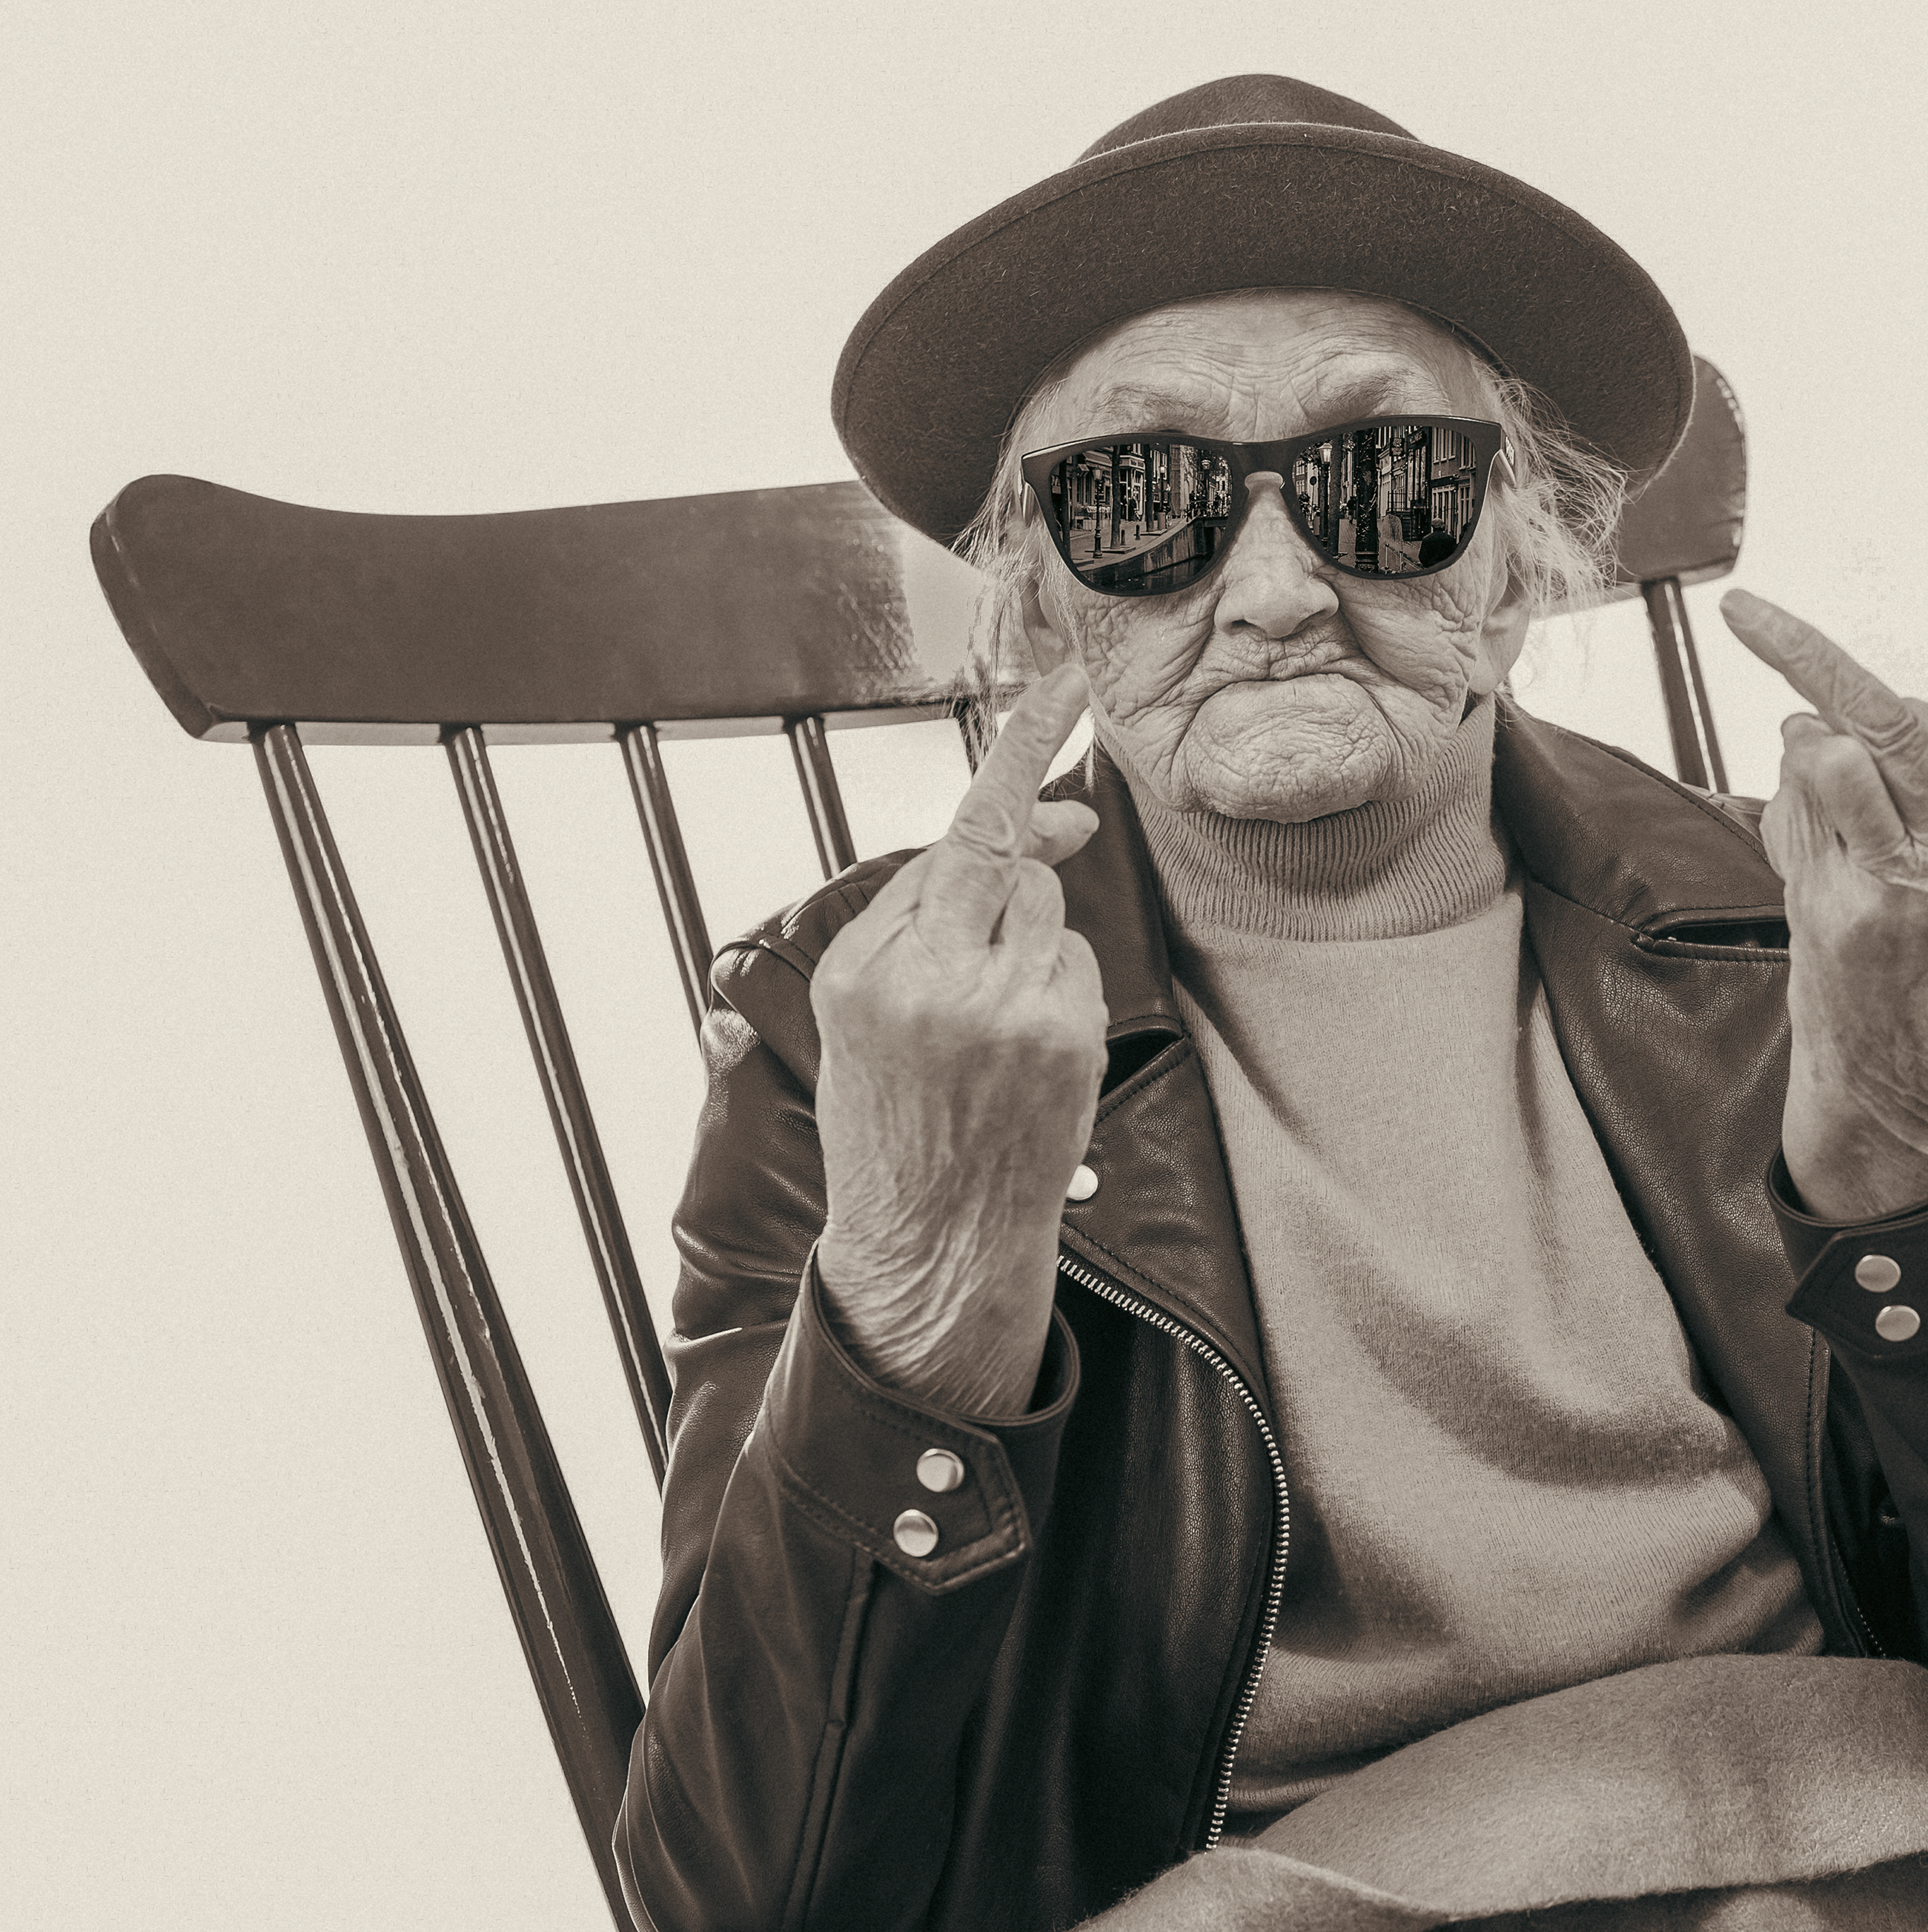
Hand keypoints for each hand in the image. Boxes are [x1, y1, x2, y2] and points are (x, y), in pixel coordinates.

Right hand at [811, 664, 1106, 1416]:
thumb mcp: (847, 1032)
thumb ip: (897, 934)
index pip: (951, 838)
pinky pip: (1077, 970)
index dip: (1020, 754)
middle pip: (1006, 862)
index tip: (1065, 682)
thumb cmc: (891, 1129)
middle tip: (1071, 827)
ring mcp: (999, 1006)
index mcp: (860, 968)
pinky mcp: (1059, 1038)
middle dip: (1037, 846)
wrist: (927, 1249)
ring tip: (997, 1028)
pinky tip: (1028, 1054)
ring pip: (1048, 916)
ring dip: (1035, 947)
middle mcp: (925, 977)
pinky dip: (1062, 994)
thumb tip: (944, 883)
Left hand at [1721, 592, 1927, 1223]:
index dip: (1847, 682)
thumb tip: (1803, 720)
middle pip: (1888, 717)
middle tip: (1745, 611)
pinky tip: (1801, 855)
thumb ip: (1887, 791)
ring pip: (1837, 755)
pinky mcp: (1860, 914)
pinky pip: (1802, 818)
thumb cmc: (1914, 969)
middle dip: (1804, 653)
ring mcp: (1921, 882)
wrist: (1909, 1088)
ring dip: (1799, 766)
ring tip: (1811, 820)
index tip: (1776, 630)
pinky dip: (1785, 815)